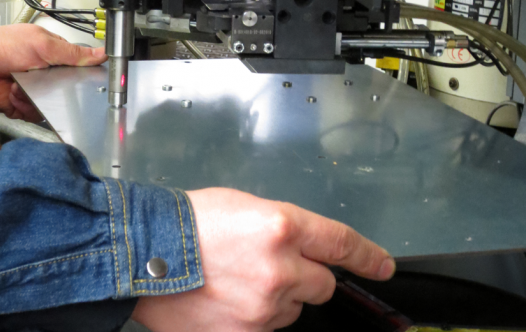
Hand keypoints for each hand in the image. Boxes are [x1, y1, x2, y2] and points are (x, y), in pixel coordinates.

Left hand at [0, 24, 107, 121]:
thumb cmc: (7, 46)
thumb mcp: (45, 45)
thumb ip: (75, 53)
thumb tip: (102, 53)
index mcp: (54, 56)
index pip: (77, 70)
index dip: (82, 77)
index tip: (84, 81)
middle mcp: (45, 75)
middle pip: (66, 93)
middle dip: (57, 91)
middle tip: (46, 83)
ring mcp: (33, 91)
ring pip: (51, 106)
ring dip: (35, 98)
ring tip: (20, 86)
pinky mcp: (21, 105)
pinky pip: (33, 114)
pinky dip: (23, 106)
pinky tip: (13, 94)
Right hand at [133, 188, 394, 331]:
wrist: (143, 253)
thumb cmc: (188, 222)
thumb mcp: (245, 206)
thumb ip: (285, 229)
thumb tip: (310, 250)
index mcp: (282, 227)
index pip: (342, 244)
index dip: (368, 256)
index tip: (382, 266)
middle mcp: (280, 270)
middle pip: (322, 285)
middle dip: (306, 276)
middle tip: (272, 266)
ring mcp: (263, 308)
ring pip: (293, 309)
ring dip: (278, 297)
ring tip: (237, 280)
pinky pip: (268, 327)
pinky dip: (257, 315)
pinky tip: (229, 298)